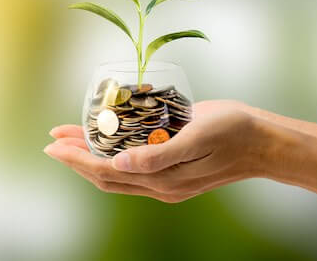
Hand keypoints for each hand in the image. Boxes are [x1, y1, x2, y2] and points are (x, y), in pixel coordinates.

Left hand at [44, 100, 267, 202]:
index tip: (54, 146)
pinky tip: (103, 138)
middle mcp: (160, 184)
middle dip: (76, 158)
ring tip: (67, 137)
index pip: (107, 172)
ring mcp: (166, 178)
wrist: (263, 142)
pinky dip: (111, 153)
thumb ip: (158, 155)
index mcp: (164, 180)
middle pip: (105, 175)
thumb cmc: (233, 133)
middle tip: (52, 141)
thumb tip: (119, 164)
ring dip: (90, 155)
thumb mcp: (197, 138)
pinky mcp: (171, 167)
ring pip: (115, 171)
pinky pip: (131, 164)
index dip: (77, 159)